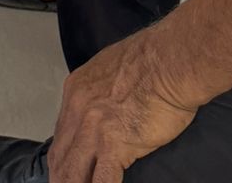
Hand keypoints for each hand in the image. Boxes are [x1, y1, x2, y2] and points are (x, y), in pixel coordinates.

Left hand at [49, 27, 196, 182]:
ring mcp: (93, 128)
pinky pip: (101, 182)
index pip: (61, 135)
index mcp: (76, 90)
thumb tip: (105, 111)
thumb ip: (100, 94)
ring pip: (72, 174)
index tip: (67, 173)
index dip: (63, 159)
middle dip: (63, 180)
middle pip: (60, 158)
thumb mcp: (111, 71)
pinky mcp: (113, 144)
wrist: (171, 62)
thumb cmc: (153, 62)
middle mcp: (78, 109)